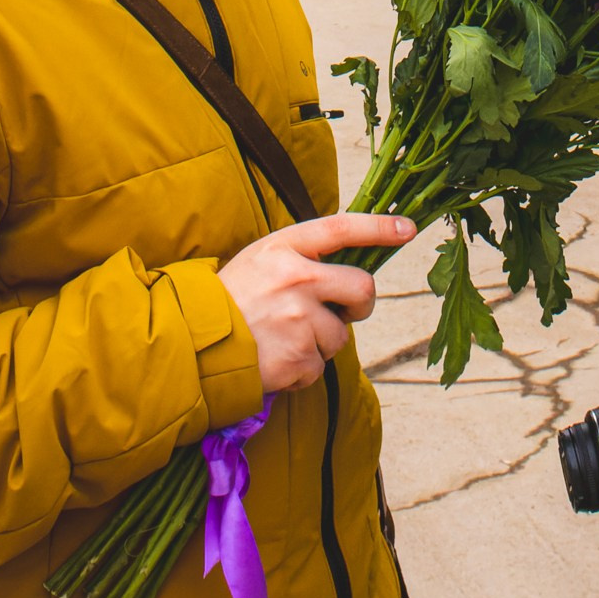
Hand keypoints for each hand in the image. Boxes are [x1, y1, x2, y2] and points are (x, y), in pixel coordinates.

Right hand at [218, 213, 414, 393]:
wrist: (190, 346)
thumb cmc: (230, 300)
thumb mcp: (259, 261)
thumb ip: (300, 258)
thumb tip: (345, 271)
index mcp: (284, 248)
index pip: (341, 228)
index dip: (379, 227)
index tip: (407, 228)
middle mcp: (296, 279)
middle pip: (362, 288)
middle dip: (361, 304)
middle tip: (343, 311)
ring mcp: (297, 320)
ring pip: (340, 336)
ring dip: (319, 343)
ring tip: (282, 339)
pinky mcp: (296, 358)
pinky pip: (319, 367)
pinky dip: (302, 369)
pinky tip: (275, 360)